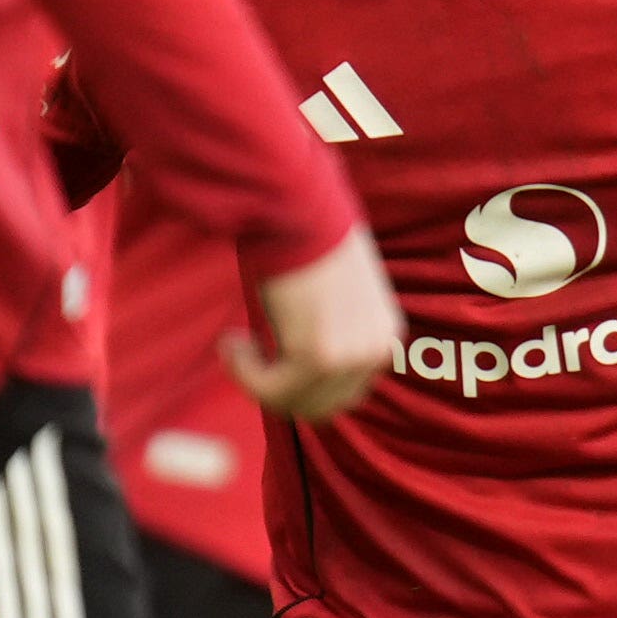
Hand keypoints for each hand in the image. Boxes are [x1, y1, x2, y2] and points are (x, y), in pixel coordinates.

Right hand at [229, 227, 399, 419]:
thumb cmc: (306, 240)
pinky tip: (231, 341)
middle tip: (247, 357)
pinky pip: (271, 391)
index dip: (299, 386)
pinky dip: (243, 372)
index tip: (267, 358)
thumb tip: (291, 365)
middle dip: (276, 390)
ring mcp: (350, 356)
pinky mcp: (317, 356)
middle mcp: (376, 350)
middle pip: (321, 407)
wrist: (298, 210)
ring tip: (235, 343)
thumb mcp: (335, 296)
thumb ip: (329, 333)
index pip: (345, 393)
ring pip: (292, 402)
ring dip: (253, 379)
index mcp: (384, 334)